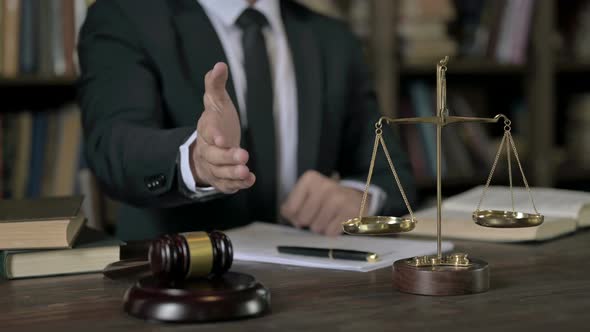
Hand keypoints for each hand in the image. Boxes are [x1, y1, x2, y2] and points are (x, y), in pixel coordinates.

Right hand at [190, 62, 254, 192]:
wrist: (209, 148)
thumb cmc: (217, 122)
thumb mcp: (216, 102)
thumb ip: (215, 85)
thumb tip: (219, 65)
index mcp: (206, 130)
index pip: (208, 132)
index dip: (215, 135)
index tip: (222, 138)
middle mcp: (207, 150)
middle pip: (214, 155)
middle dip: (227, 157)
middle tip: (243, 156)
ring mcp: (214, 166)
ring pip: (221, 172)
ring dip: (233, 173)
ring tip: (246, 172)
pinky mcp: (222, 179)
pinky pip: (228, 184)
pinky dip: (238, 184)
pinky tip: (250, 180)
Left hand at [280, 171, 369, 236]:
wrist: (356, 196)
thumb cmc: (326, 197)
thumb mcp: (307, 194)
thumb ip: (293, 207)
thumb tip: (294, 221)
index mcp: (310, 179)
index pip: (290, 209)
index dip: (293, 216)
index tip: (301, 212)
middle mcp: (325, 186)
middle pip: (303, 219)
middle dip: (308, 222)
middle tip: (318, 214)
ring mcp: (339, 199)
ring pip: (316, 228)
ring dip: (320, 227)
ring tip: (328, 217)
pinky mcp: (351, 212)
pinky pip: (331, 233)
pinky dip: (332, 231)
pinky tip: (337, 220)